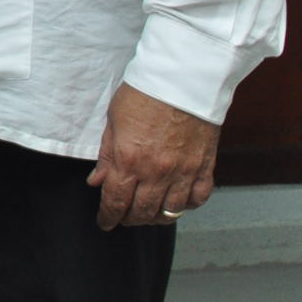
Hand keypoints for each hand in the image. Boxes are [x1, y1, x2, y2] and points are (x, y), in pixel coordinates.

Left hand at [88, 83, 218, 228]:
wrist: (182, 79)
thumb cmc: (144, 94)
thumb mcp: (113, 122)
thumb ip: (107, 156)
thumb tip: (96, 181)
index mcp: (130, 161)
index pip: (116, 202)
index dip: (108, 217)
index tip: (105, 222)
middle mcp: (157, 172)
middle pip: (142, 212)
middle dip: (129, 219)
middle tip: (123, 217)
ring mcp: (184, 172)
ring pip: (171, 212)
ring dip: (156, 217)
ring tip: (148, 214)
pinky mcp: (205, 167)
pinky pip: (198, 198)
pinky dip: (187, 206)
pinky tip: (178, 202)